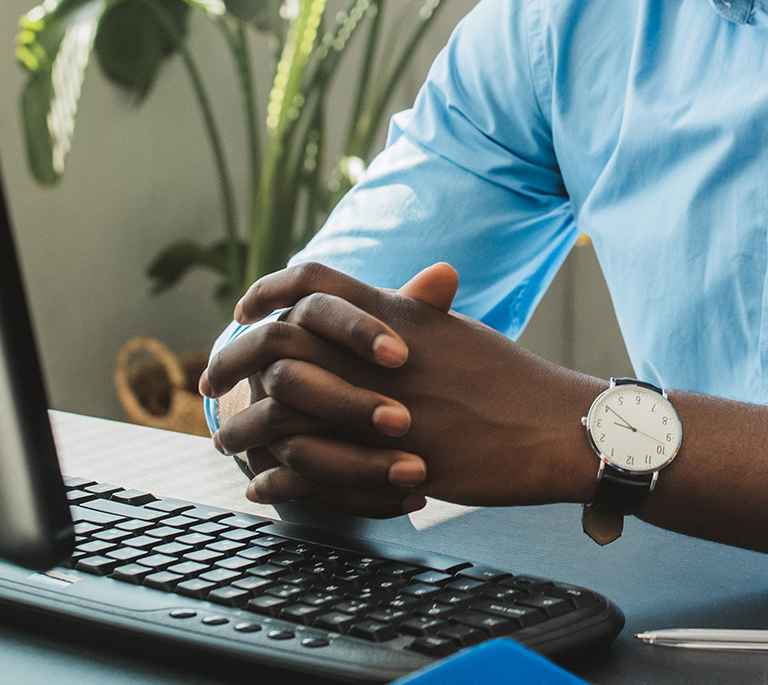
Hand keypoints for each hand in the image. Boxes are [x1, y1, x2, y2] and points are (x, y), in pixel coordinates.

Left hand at [202, 261, 605, 513]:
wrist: (557, 427)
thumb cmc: (511, 381)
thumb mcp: (455, 333)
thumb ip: (411, 315)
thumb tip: (383, 300)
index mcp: (395, 316)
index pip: (313, 282)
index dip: (268, 290)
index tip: (242, 310)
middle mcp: (380, 357)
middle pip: (279, 344)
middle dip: (233, 360)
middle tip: (209, 378)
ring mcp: (384, 410)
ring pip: (286, 414)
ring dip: (244, 428)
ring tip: (224, 440)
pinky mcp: (393, 463)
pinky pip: (316, 473)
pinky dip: (279, 480)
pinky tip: (261, 485)